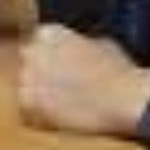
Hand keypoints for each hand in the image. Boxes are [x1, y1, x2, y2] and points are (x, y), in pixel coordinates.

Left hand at [17, 25, 149, 136]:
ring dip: (40, 96)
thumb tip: (73, 52)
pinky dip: (41, 117)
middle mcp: (33, 50)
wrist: (123, 98)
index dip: (52, 57)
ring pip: (26, 88)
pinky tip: (64, 117)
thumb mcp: (101, 44)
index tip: (62, 68)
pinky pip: (27, 113)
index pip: (38, 43)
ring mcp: (28, 77)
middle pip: (28, 64)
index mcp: (49, 32)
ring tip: (67, 105)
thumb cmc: (119, 72)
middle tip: (64, 87)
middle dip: (41, 74)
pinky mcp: (29, 104)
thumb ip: (78, 43)